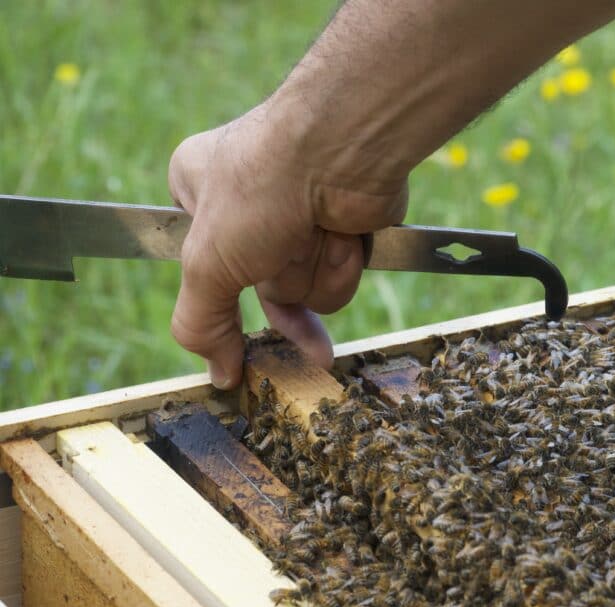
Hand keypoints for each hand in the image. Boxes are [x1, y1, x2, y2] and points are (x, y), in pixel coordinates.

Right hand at [168, 100, 407, 388]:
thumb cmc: (263, 187)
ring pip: (305, 287)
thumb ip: (201, 323)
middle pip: (264, 288)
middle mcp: (251, 204)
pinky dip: (342, 265)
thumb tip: (220, 376)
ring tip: (314, 235)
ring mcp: (301, 216)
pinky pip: (340, 277)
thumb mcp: (206, 263)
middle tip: (306, 345)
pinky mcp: (344, 226)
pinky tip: (342, 234)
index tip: (229, 342)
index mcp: (198, 192)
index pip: (201, 267)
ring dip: (313, 273)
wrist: (343, 151)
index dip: (220, 297)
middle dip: (287, 296)